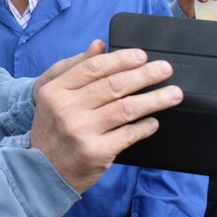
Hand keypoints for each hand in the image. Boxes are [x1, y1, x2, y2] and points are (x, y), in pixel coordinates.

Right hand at [31, 40, 181, 192]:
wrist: (43, 171)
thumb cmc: (53, 128)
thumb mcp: (54, 94)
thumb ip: (76, 68)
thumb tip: (99, 45)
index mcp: (55, 90)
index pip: (93, 68)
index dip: (121, 59)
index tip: (142, 56)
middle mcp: (67, 109)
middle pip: (113, 86)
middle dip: (144, 75)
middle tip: (165, 69)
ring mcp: (81, 131)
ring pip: (126, 109)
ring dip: (155, 99)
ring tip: (174, 94)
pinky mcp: (96, 152)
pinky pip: (128, 134)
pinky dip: (145, 127)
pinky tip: (154, 121)